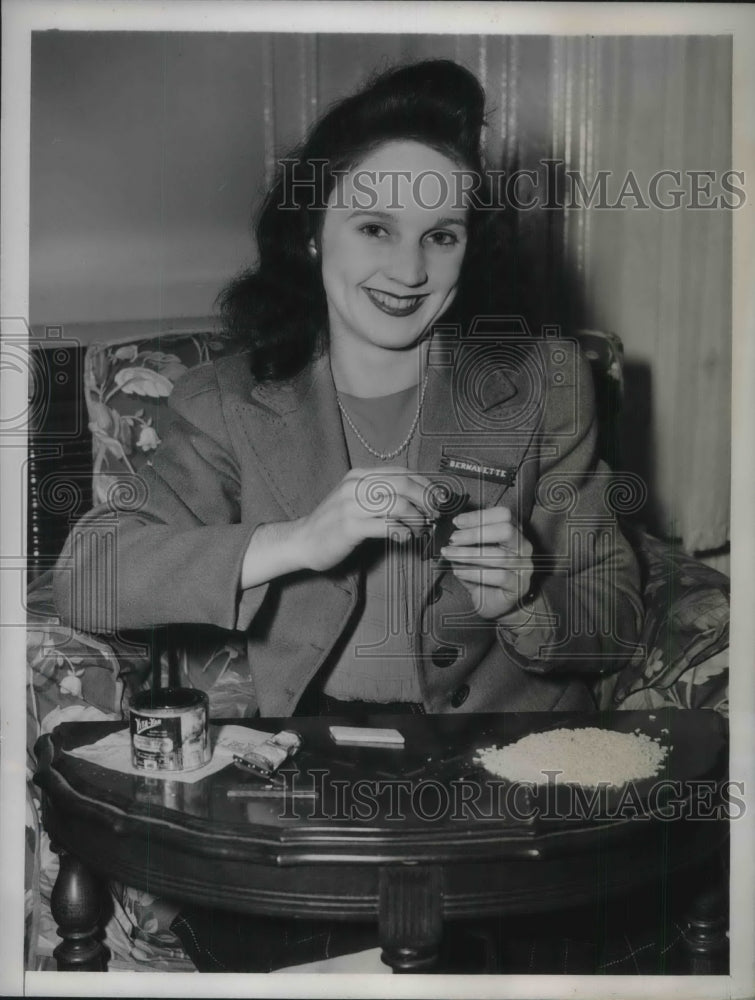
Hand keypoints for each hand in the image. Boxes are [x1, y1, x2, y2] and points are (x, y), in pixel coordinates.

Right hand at [292, 466, 436, 572]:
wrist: (302, 540)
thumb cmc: (333, 522)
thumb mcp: (355, 499)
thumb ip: (379, 494)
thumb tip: (416, 497)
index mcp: (359, 475)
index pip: (401, 472)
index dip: (425, 484)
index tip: (438, 498)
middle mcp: (355, 485)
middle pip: (404, 485)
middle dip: (426, 500)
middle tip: (435, 515)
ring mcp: (351, 505)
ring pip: (398, 505)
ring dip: (417, 519)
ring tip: (421, 529)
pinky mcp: (350, 527)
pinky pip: (387, 526)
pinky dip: (403, 532)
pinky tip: (405, 538)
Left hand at [439, 506, 533, 618]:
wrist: (495, 604)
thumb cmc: (485, 576)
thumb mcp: (474, 553)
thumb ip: (467, 540)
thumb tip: (453, 532)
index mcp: (514, 532)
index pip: (503, 515)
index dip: (478, 516)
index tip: (458, 522)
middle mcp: (523, 547)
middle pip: (506, 530)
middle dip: (475, 533)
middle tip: (454, 539)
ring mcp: (524, 566)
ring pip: (499, 555)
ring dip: (469, 554)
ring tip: (451, 555)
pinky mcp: (519, 586)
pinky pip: (499, 576)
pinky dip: (475, 573)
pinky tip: (460, 572)